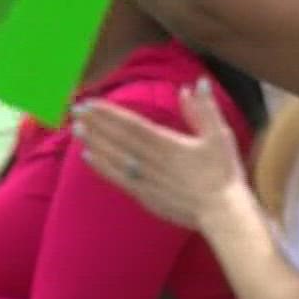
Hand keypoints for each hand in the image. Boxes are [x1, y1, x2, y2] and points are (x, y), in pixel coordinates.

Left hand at [72, 77, 244, 229]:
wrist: (222, 213)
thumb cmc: (223, 173)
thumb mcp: (218, 136)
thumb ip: (204, 109)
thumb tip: (194, 84)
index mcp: (167, 144)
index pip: (131, 124)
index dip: (109, 113)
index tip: (91, 103)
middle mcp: (151, 161)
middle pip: (117, 139)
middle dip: (95, 124)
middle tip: (76, 110)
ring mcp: (145, 180)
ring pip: (113, 158)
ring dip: (94, 142)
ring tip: (77, 129)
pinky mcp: (145, 196)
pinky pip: (117, 179)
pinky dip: (101, 167)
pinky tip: (88, 157)